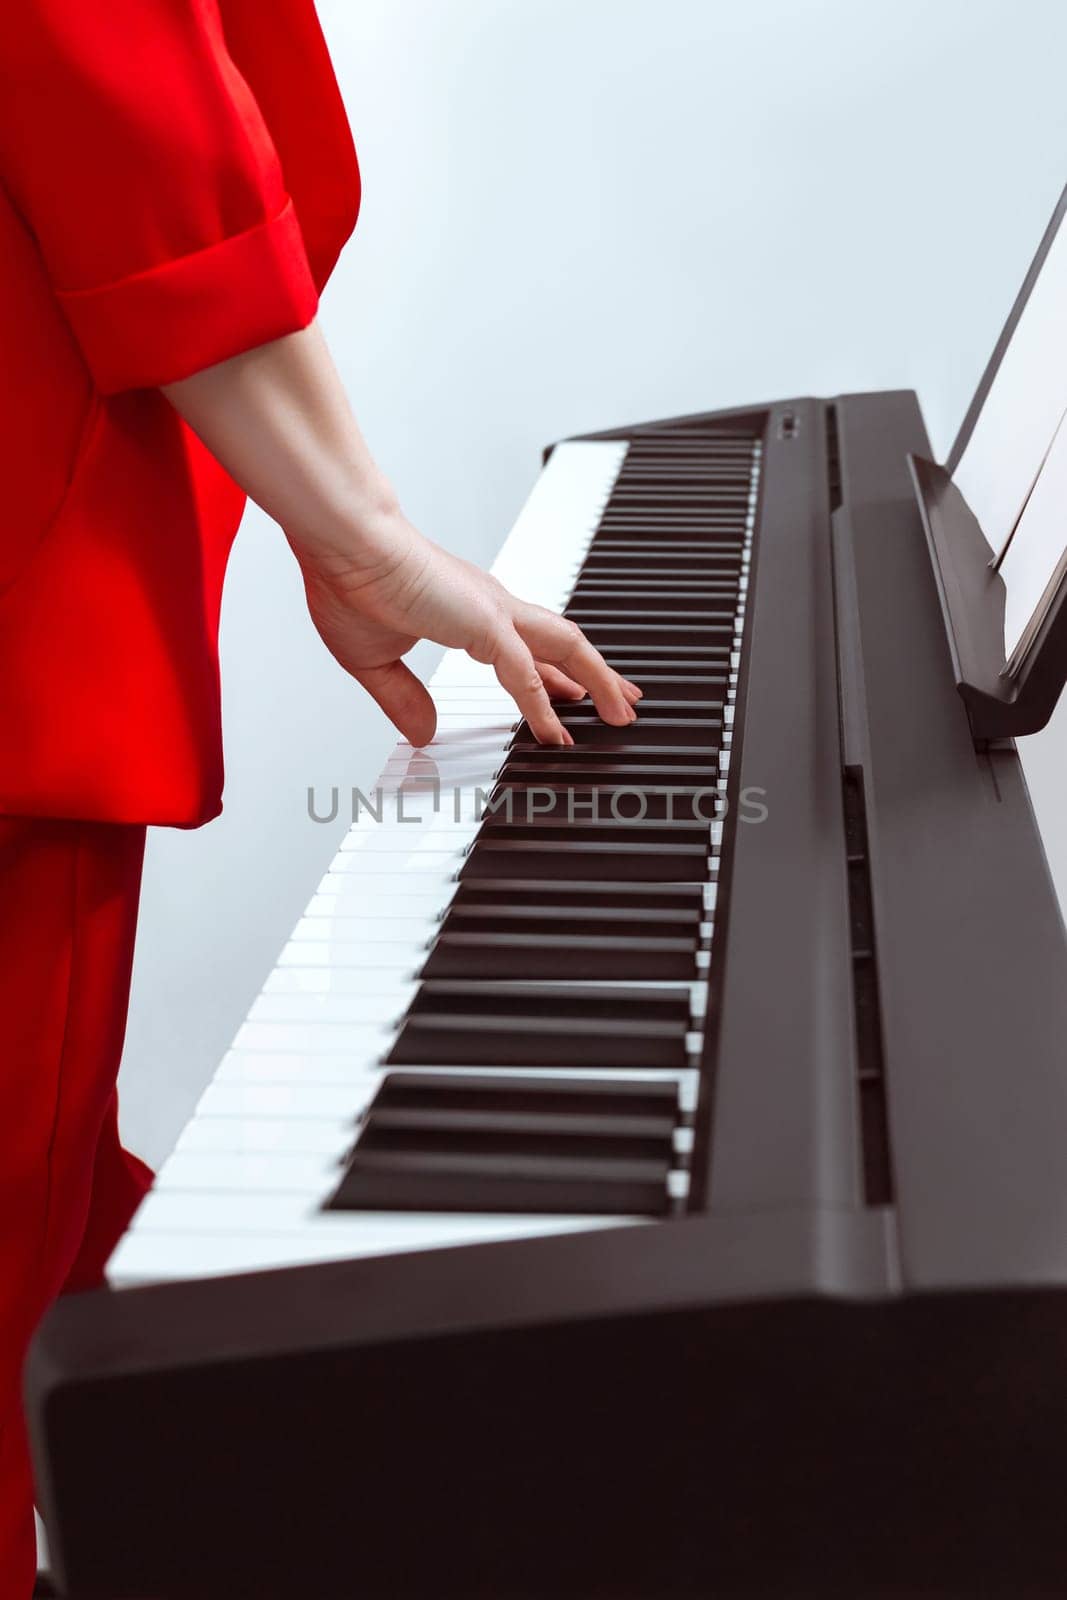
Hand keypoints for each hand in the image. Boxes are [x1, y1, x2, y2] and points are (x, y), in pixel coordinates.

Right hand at [296, 511, 641, 746]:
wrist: (342, 544)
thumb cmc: (348, 583)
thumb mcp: (375, 661)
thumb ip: (403, 699)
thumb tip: (422, 732)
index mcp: (467, 611)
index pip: (527, 648)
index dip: (552, 676)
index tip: (570, 698)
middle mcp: (491, 607)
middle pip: (562, 644)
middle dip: (595, 675)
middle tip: (619, 701)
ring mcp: (494, 612)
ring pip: (566, 649)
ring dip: (597, 682)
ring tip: (620, 713)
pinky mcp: (486, 623)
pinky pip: (525, 674)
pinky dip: (542, 705)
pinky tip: (553, 732)